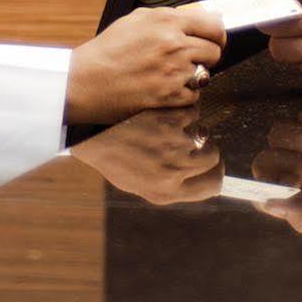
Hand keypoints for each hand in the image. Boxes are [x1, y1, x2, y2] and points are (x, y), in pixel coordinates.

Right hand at [66, 4, 225, 123]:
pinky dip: (184, 94)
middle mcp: (173, 45)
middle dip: (206, 55)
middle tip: (191, 58)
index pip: (214, 25)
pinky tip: (167, 88)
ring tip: (172, 74)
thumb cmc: (106, 51)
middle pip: (214, 50)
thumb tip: (198, 17)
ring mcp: (173, 71)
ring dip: (194, 75)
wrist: (86, 80)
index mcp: (166, 21)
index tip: (216, 39)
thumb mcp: (136, 20)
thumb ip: (169, 16)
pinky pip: (194, 95)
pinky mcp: (170, 96)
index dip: (217, 34)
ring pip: (206, 73)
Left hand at [69, 107, 221, 204]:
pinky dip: (179, 109)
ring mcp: (172, 146)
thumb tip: (205, 182)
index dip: (213, 172)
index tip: (209, 164)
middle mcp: (173, 172)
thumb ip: (171, 186)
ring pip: (203, 131)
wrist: (88, 130)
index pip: (212, 185)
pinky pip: (191, 111)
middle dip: (204, 146)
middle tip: (188, 138)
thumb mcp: (138, 183)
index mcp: (166, 192)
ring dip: (191, 126)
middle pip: (212, 157)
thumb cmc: (112, 155)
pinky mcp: (170, 120)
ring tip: (164, 125)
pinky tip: (158, 112)